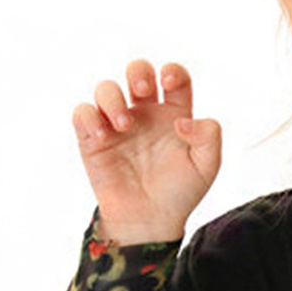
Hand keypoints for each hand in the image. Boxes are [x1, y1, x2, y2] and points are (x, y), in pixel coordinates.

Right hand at [72, 60, 221, 243]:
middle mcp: (145, 114)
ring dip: (112, 98)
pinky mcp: (93, 140)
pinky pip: (82, 113)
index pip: (174, 78)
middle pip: (137, 72)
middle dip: (138, 71)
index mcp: (174, 114)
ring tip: (124, 126)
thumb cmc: (180, 192)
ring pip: (106, 88)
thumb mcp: (207, 165)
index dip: (172, 71)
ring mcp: (117, 125)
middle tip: (143, 89)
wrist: (151, 220)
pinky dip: (89, 117)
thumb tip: (182, 120)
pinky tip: (103, 136)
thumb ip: (208, 136)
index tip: (169, 82)